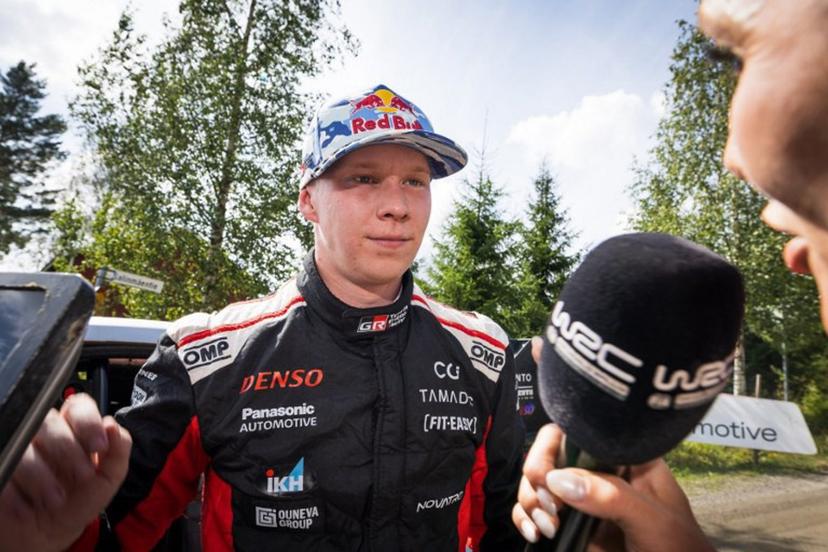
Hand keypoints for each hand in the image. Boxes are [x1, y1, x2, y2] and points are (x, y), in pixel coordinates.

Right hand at [0, 393, 131, 551]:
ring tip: (55, 499)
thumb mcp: (107, 479)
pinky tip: (27, 507)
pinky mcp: (1, 465)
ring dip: (41, 476)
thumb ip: (118, 450)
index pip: (77, 406)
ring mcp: (17, 449)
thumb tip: (113, 426)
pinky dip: (15, 494)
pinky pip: (3, 468)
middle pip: (48, 422)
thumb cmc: (78, 500)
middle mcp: (43, 434)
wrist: (49, 533)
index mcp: (73, 429)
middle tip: (82, 475)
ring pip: (23, 447)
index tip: (98, 447)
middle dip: (68, 450)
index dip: (88, 422)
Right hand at [511, 338, 712, 551]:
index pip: (587, 415)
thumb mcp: (652, 519)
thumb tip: (559, 478)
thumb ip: (610, 496)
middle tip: (547, 499)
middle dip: (537, 468)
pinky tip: (535, 533)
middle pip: (549, 448)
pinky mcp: (566, 523)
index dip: (563, 382)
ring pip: (535, 481)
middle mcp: (599, 469)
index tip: (537, 349)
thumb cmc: (679, 549)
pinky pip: (531, 511)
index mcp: (625, 454)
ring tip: (547, 526)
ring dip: (529, 500)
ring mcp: (580, 497)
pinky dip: (524, 520)